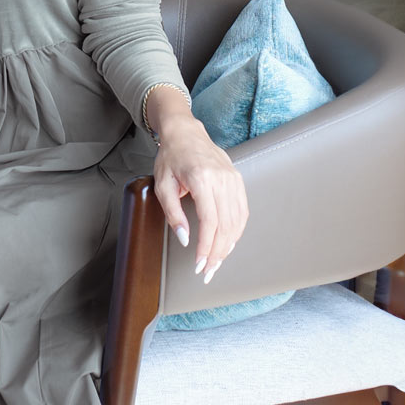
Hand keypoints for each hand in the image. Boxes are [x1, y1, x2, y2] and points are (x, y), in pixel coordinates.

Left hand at [152, 115, 248, 283]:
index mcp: (202, 179)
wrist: (186, 133)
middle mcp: (222, 179)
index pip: (210, 222)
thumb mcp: (162, 186)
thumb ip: (173, 214)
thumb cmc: (170, 158)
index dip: (206, 247)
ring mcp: (233, 179)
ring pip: (237, 221)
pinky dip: (236, 231)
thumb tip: (186, 239)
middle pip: (226, 225)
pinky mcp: (238, 181)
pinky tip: (228, 244)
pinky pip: (242, 211)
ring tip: (217, 262)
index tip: (199, 264)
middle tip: (208, 271)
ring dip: (228, 246)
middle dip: (217, 253)